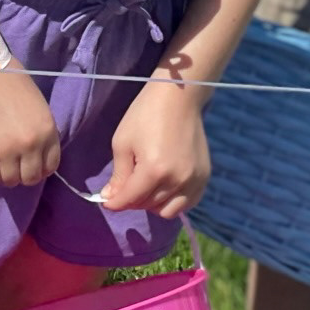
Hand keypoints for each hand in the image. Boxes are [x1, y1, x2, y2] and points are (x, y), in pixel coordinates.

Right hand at [0, 61, 61, 189]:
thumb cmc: (8, 77)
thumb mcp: (36, 103)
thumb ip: (39, 127)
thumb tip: (35, 147)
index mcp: (47, 130)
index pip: (51, 165)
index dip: (40, 168)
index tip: (30, 164)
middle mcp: (31, 144)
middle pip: (31, 178)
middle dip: (22, 174)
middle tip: (12, 164)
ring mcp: (8, 150)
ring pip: (10, 181)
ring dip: (5, 175)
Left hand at [103, 79, 209, 219]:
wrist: (178, 98)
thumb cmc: (145, 115)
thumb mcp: (123, 142)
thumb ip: (118, 174)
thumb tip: (110, 198)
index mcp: (154, 170)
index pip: (130, 199)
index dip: (114, 203)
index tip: (105, 201)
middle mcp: (176, 180)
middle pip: (148, 206)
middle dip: (132, 200)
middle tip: (124, 186)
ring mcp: (194, 181)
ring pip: (167, 210)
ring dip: (152, 204)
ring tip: (144, 186)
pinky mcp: (204, 177)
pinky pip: (187, 203)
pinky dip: (173, 202)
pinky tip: (163, 187)